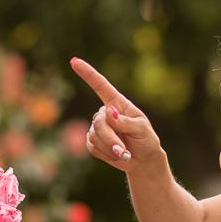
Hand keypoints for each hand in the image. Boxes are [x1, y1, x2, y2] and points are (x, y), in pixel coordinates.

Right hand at [70, 57, 164, 172]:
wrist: (143, 160)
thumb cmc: (146, 140)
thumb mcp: (142, 129)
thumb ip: (126, 122)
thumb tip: (108, 114)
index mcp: (117, 104)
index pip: (100, 86)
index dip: (87, 73)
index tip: (74, 61)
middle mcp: (105, 113)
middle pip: (99, 122)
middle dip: (110, 138)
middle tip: (123, 150)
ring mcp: (98, 127)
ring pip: (95, 136)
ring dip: (110, 148)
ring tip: (124, 153)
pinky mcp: (93, 141)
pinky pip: (92, 147)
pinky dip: (106, 154)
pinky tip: (116, 155)